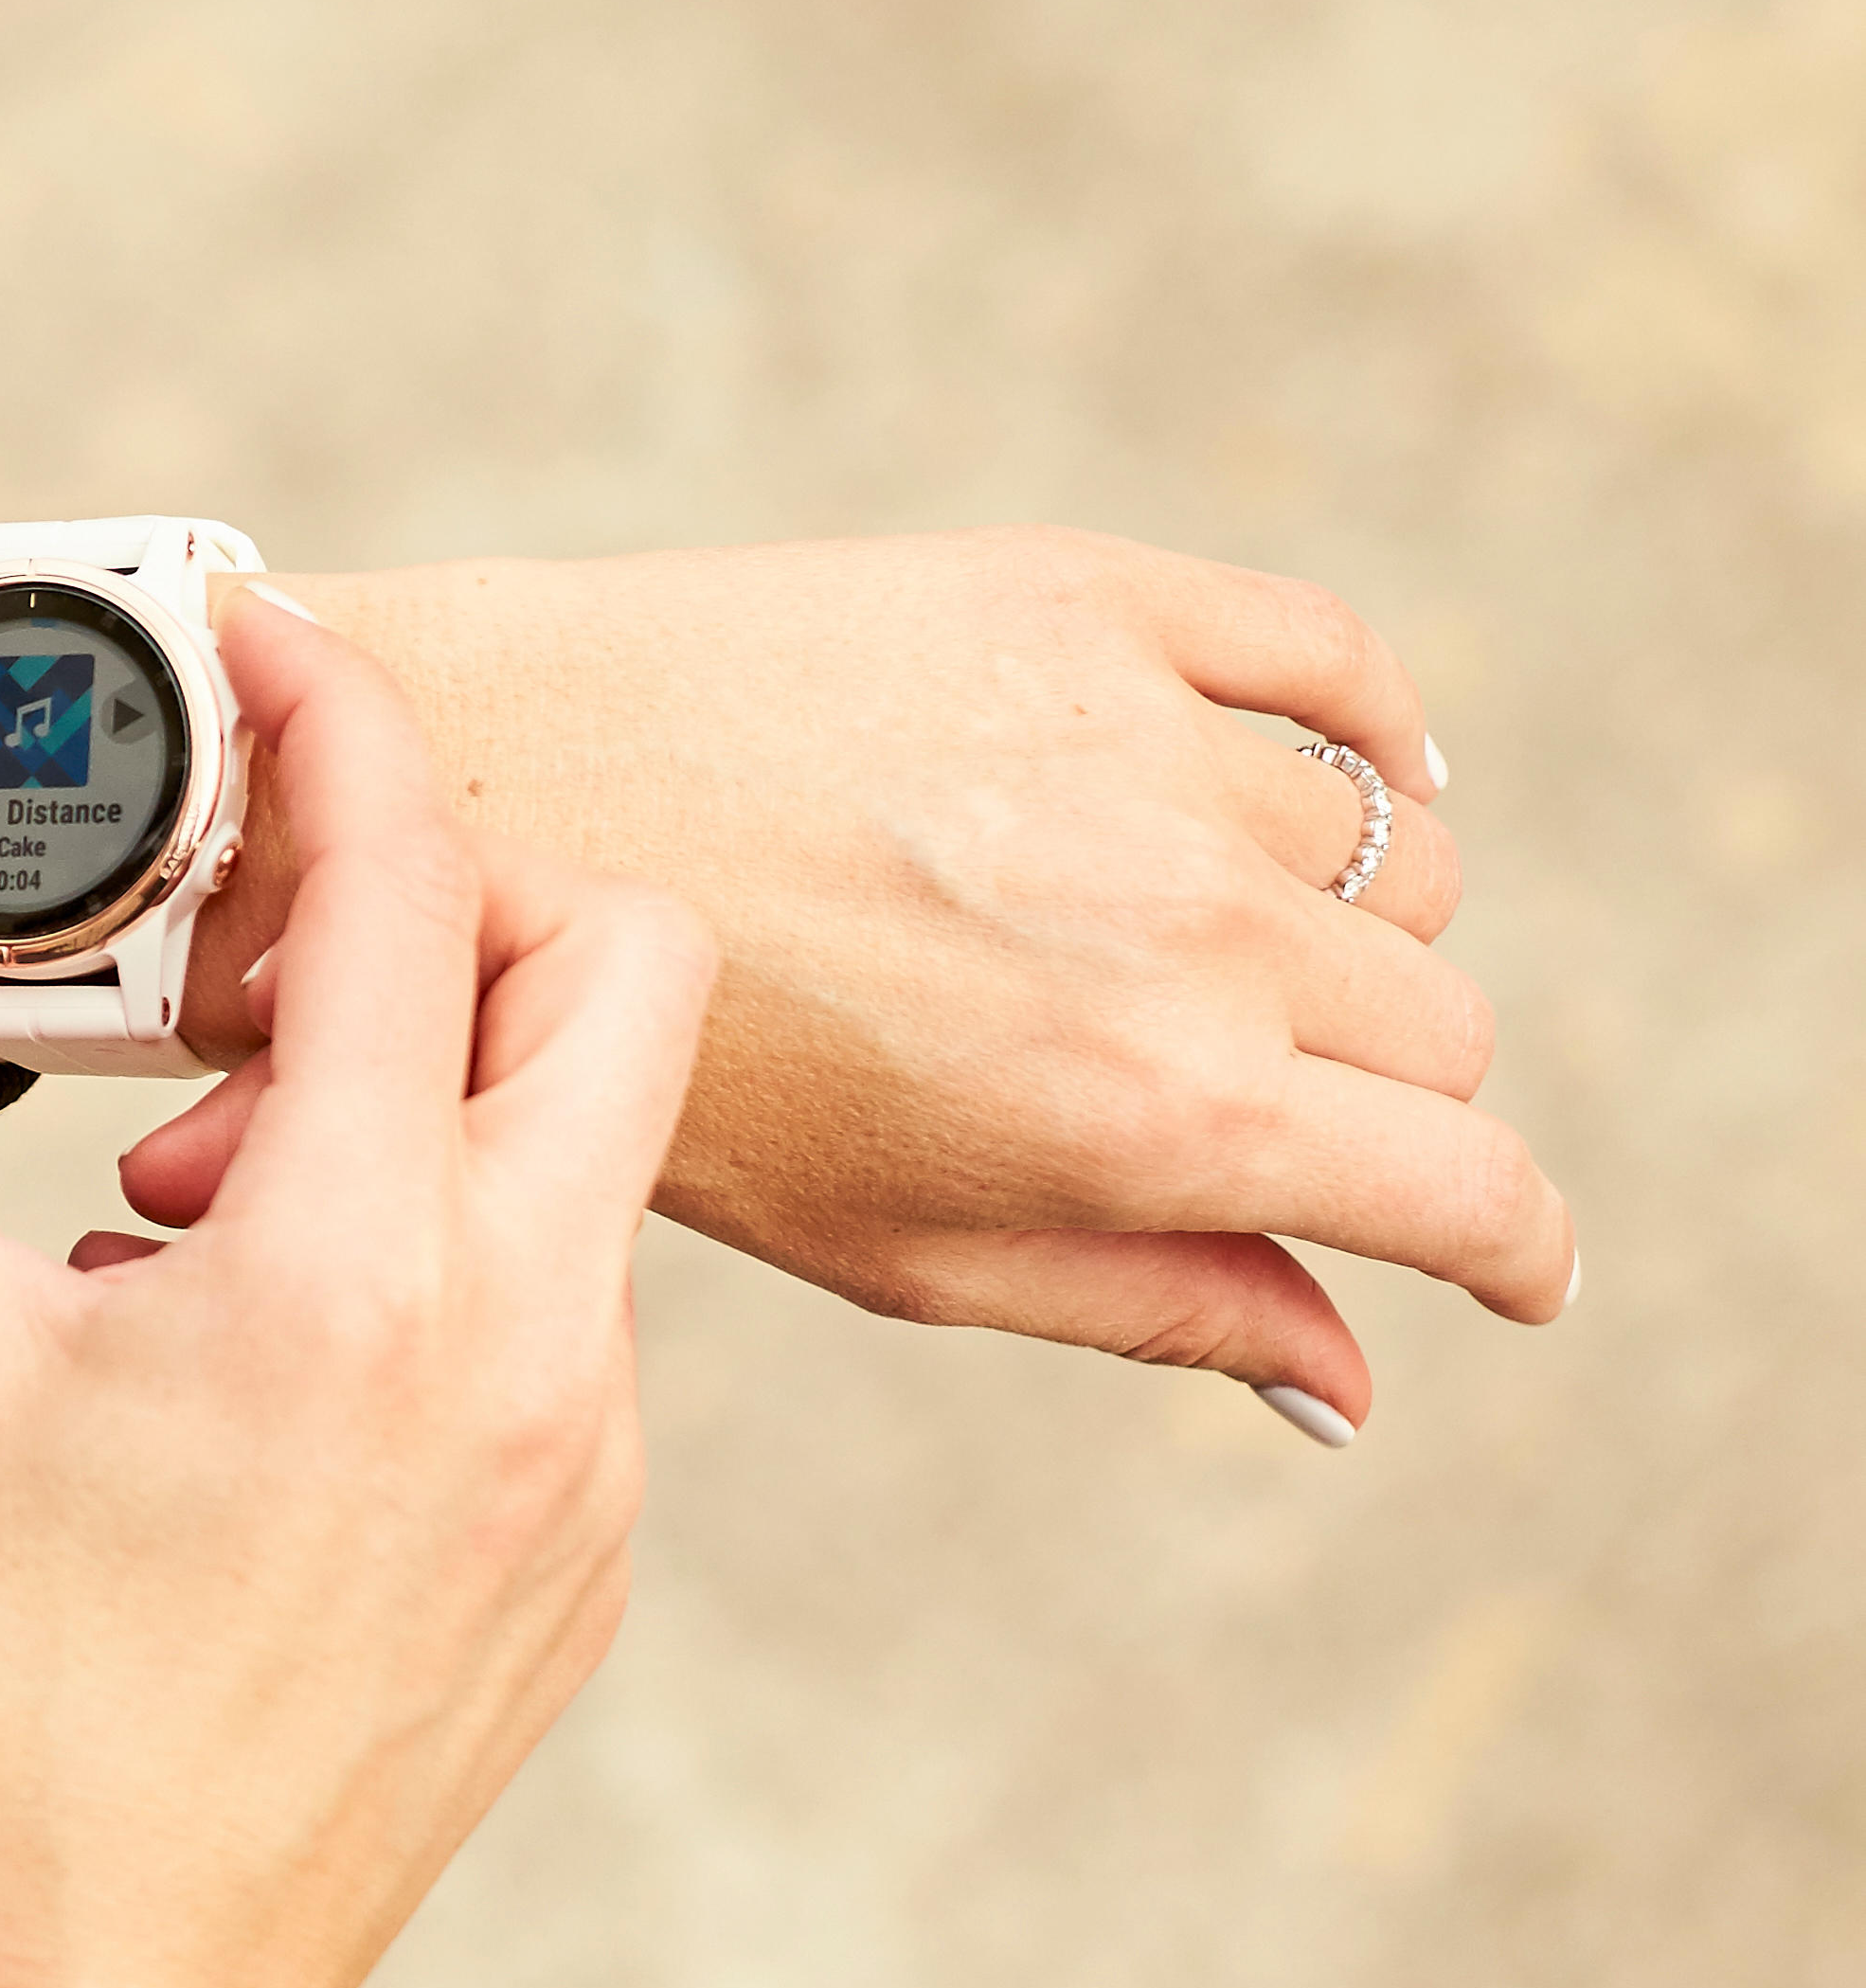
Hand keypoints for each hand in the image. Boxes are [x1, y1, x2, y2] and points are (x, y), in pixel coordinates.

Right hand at [0, 587, 712, 1987]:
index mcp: (357, 1281)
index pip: (414, 896)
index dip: (341, 724)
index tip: (267, 646)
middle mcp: (529, 1354)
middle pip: (617, 970)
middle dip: (450, 905)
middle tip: (251, 970)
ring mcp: (586, 1465)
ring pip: (591, 1149)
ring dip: (413, 1098)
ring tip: (175, 1205)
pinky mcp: (586, 1557)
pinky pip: (560, 1313)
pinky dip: (427, 1257)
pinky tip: (234, 1356)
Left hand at [164, 533, 1565, 1433]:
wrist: (478, 800)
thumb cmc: (658, 1058)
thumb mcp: (885, 1239)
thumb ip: (1141, 1299)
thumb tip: (1350, 1385)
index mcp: (1147, 1112)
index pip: (1463, 1186)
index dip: (1509, 1246)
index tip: (1502, 1261)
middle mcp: (1180, 930)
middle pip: (1436, 1024)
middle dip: (1381, 1090)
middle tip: (1264, 1097)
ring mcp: (1137, 751)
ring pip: (1390, 857)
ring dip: (1332, 920)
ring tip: (1199, 949)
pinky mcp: (1082, 602)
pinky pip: (1334, 662)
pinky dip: (1368, 733)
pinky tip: (1324, 786)